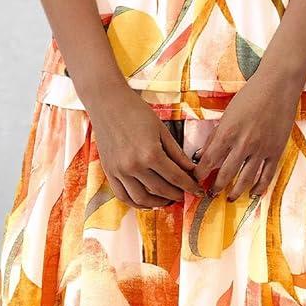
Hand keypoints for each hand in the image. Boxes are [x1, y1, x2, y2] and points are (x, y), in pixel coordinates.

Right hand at [83, 84, 204, 209]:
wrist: (107, 103)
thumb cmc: (136, 112)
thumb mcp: (162, 130)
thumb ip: (177, 154)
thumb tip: (192, 171)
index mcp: (151, 153)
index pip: (176, 177)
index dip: (189, 187)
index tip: (197, 191)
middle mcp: (134, 166)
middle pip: (160, 190)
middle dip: (176, 195)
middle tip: (184, 195)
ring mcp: (119, 171)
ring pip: (141, 198)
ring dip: (157, 203)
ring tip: (167, 200)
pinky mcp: (109, 172)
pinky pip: (122, 196)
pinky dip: (136, 203)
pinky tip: (147, 201)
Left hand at [192, 66, 302, 199]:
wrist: (278, 86)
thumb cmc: (250, 96)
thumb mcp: (228, 114)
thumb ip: (217, 136)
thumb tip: (204, 154)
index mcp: (227, 133)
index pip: (209, 161)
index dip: (200, 174)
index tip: (195, 181)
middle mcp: (243, 144)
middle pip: (225, 174)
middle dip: (216, 187)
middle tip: (210, 195)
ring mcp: (261, 149)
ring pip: (246, 179)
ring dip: (235, 192)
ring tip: (229, 198)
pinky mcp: (276, 151)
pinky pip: (267, 175)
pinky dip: (259, 187)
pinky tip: (253, 194)